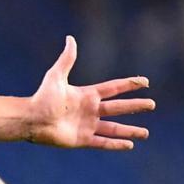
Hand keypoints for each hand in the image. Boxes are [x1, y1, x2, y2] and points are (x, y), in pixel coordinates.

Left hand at [27, 36, 153, 148]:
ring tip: (145, 133)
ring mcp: (86, 126)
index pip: (113, 88)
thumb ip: (67, 59)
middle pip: (118, 108)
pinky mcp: (82, 140)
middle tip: (152, 104)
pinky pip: (103, 142)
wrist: (31, 119)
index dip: (128, 85)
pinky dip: (116, 144)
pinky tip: (129, 145)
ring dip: (129, 130)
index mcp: (86, 95)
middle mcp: (89, 110)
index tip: (144, 82)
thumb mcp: (56, 76)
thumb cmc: (41, 98)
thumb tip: (70, 38)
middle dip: (135, 106)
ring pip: (114, 128)